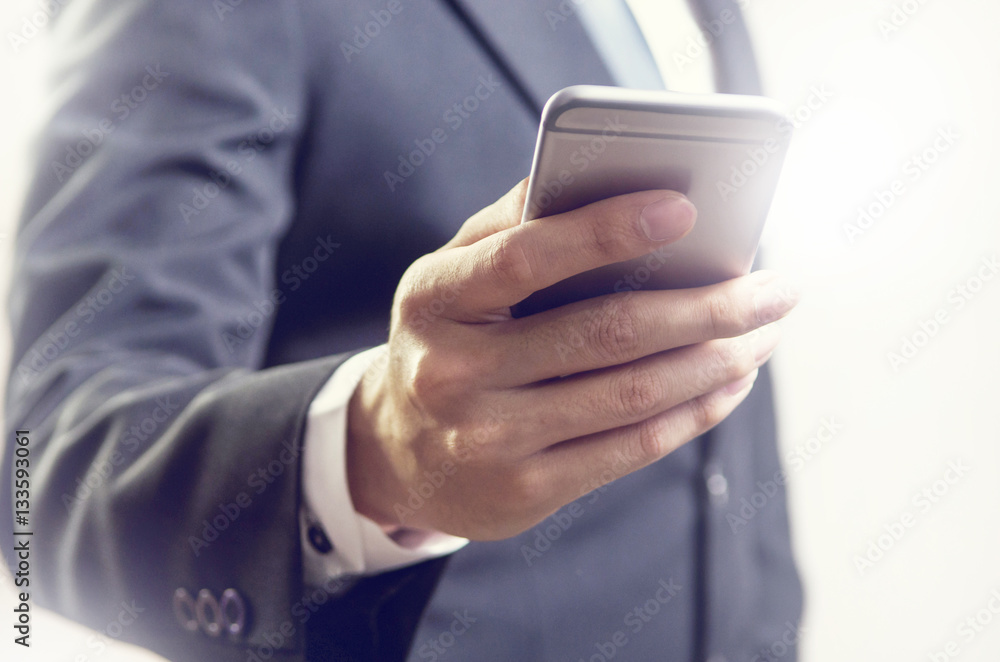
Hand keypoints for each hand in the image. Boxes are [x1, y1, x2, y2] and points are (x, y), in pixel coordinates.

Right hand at [346, 178, 798, 539]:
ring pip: (631, 393)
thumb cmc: (447, 338)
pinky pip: (631, 447)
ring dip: (717, 359)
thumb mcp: (453, 275)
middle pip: (603, 333)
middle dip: (706, 307)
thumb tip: (603, 173)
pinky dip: (694, 411)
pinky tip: (730, 382)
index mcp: (435, 300)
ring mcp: (489, 440)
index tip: (684, 208)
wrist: (400, 452)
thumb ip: (512, 225)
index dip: (605, 231)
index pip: (524, 259)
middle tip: (775, 287)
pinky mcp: (526, 489)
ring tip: (765, 330)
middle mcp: (453, 374)